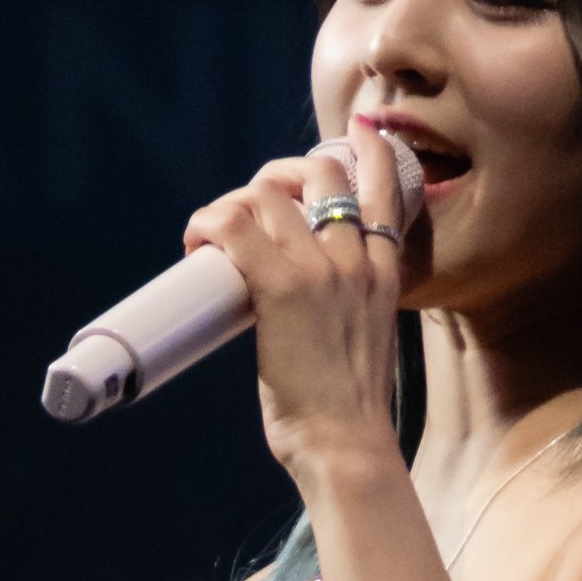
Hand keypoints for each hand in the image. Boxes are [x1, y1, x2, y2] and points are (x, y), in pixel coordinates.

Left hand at [183, 126, 411, 477]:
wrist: (347, 445)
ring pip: (268, 193)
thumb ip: (349, 314)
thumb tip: (308, 316)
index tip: (354, 135)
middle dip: (277, 177)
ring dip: (232, 205)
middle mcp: (357, 258)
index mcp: (385, 272)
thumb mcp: (366, 345)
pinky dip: (207, 224)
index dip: (366, 150)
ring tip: (213, 240)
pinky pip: (234, 227)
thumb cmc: (349, 414)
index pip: (386, 185)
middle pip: (319, 172)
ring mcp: (321, 268)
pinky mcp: (282, 286)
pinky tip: (196, 245)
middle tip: (249, 213)